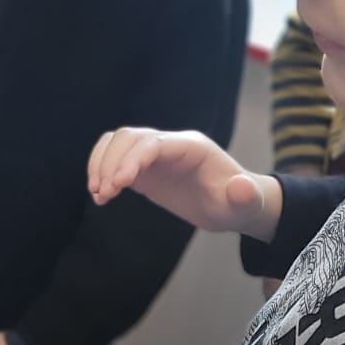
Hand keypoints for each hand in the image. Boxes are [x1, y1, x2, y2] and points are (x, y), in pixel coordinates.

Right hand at [88, 127, 281, 241]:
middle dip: (111, 163)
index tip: (118, 185)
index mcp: (191, 147)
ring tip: (99, 194)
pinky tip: (101, 196)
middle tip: (104, 194)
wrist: (232, 206)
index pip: (153, 143)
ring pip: (117, 143)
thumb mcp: (245, 205)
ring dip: (101, 165)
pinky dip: (102, 171)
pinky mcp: (144, 168)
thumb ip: (243, 196)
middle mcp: (170, 144)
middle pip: (129, 137)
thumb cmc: (238, 205)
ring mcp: (155, 154)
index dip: (131, 159)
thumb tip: (242, 187)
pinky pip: (115, 158)